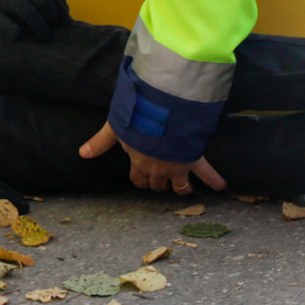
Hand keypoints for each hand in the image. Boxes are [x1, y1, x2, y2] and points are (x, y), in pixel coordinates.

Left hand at [0, 0, 70, 38]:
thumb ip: (3, 26)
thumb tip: (18, 35)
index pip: (29, 12)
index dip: (40, 26)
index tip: (44, 37)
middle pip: (44, 1)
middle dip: (52, 18)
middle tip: (54, 32)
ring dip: (60, 9)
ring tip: (64, 24)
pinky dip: (61, 1)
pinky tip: (63, 13)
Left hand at [78, 122, 225, 194]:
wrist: (162, 114)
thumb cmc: (137, 119)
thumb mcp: (116, 128)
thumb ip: (100, 142)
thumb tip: (82, 154)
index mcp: (139, 163)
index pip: (138, 180)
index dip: (139, 179)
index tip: (142, 176)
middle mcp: (158, 170)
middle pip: (158, 186)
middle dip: (158, 184)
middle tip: (162, 180)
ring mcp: (177, 167)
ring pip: (180, 187)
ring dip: (181, 189)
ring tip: (184, 191)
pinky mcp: (194, 160)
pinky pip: (207, 173)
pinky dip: (215, 180)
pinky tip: (222, 187)